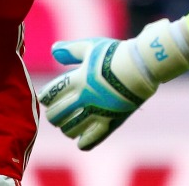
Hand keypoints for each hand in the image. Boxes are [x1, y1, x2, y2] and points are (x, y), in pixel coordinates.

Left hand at [37, 37, 156, 150]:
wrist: (143, 66)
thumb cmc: (116, 54)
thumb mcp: (91, 47)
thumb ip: (71, 50)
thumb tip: (54, 51)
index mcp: (78, 79)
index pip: (49, 95)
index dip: (46, 97)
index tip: (49, 97)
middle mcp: (84, 98)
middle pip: (55, 116)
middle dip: (53, 115)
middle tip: (58, 112)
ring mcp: (97, 112)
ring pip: (69, 130)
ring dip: (66, 127)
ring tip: (71, 122)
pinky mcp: (110, 123)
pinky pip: (90, 141)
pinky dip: (83, 141)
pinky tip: (83, 136)